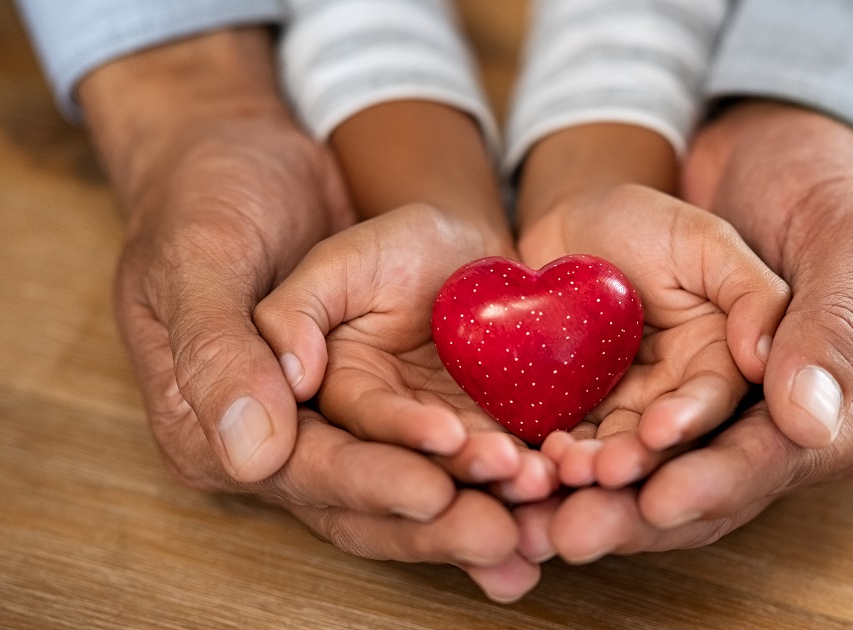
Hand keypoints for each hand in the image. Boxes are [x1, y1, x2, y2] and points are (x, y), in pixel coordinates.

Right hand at [84, 30, 534, 601]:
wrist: (256, 160)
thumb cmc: (214, 198)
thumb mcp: (205, 255)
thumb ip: (224, 349)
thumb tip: (253, 450)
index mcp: (217, 421)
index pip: (302, 468)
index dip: (370, 483)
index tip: (433, 491)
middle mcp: (286, 439)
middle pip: (365, 502)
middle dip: (439, 521)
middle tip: (507, 533)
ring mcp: (347, 424)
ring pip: (417, 484)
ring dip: (479, 505)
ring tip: (544, 516)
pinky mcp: (397, 401)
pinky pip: (451, 448)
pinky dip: (499, 472)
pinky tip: (553, 488)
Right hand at [254, 204, 558, 503]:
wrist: (467, 251)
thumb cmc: (395, 247)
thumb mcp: (339, 261)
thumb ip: (296, 311)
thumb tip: (293, 377)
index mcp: (322, 406)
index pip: (340, 450)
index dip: (380, 468)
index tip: (438, 456)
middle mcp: (371, 445)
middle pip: (393, 501)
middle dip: (443, 520)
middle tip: (495, 527)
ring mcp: (431, 453)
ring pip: (453, 499)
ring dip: (493, 507)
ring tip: (537, 490)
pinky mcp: (482, 448)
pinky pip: (501, 483)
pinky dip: (527, 496)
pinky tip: (559, 494)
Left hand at [517, 184, 788, 488]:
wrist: (568, 228)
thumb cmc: (644, 223)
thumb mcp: (705, 243)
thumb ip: (752, 295)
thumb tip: (768, 363)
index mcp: (721, 364)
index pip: (719, 406)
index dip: (691, 423)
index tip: (660, 432)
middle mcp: (678, 399)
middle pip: (664, 446)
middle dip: (636, 463)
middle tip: (603, 472)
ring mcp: (624, 412)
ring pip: (613, 452)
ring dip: (591, 470)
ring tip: (565, 470)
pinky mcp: (576, 415)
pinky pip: (567, 442)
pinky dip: (551, 457)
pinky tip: (533, 460)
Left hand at [519, 100, 852, 563]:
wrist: (756, 153)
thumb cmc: (823, 187)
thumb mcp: (844, 240)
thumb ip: (829, 325)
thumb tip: (809, 421)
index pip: (778, 458)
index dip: (715, 482)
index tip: (658, 499)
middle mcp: (779, 428)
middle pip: (707, 484)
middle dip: (637, 511)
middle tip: (573, 532)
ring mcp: (715, 414)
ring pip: (653, 471)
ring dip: (593, 494)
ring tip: (537, 506)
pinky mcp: (659, 392)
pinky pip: (613, 433)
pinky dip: (571, 454)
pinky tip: (524, 469)